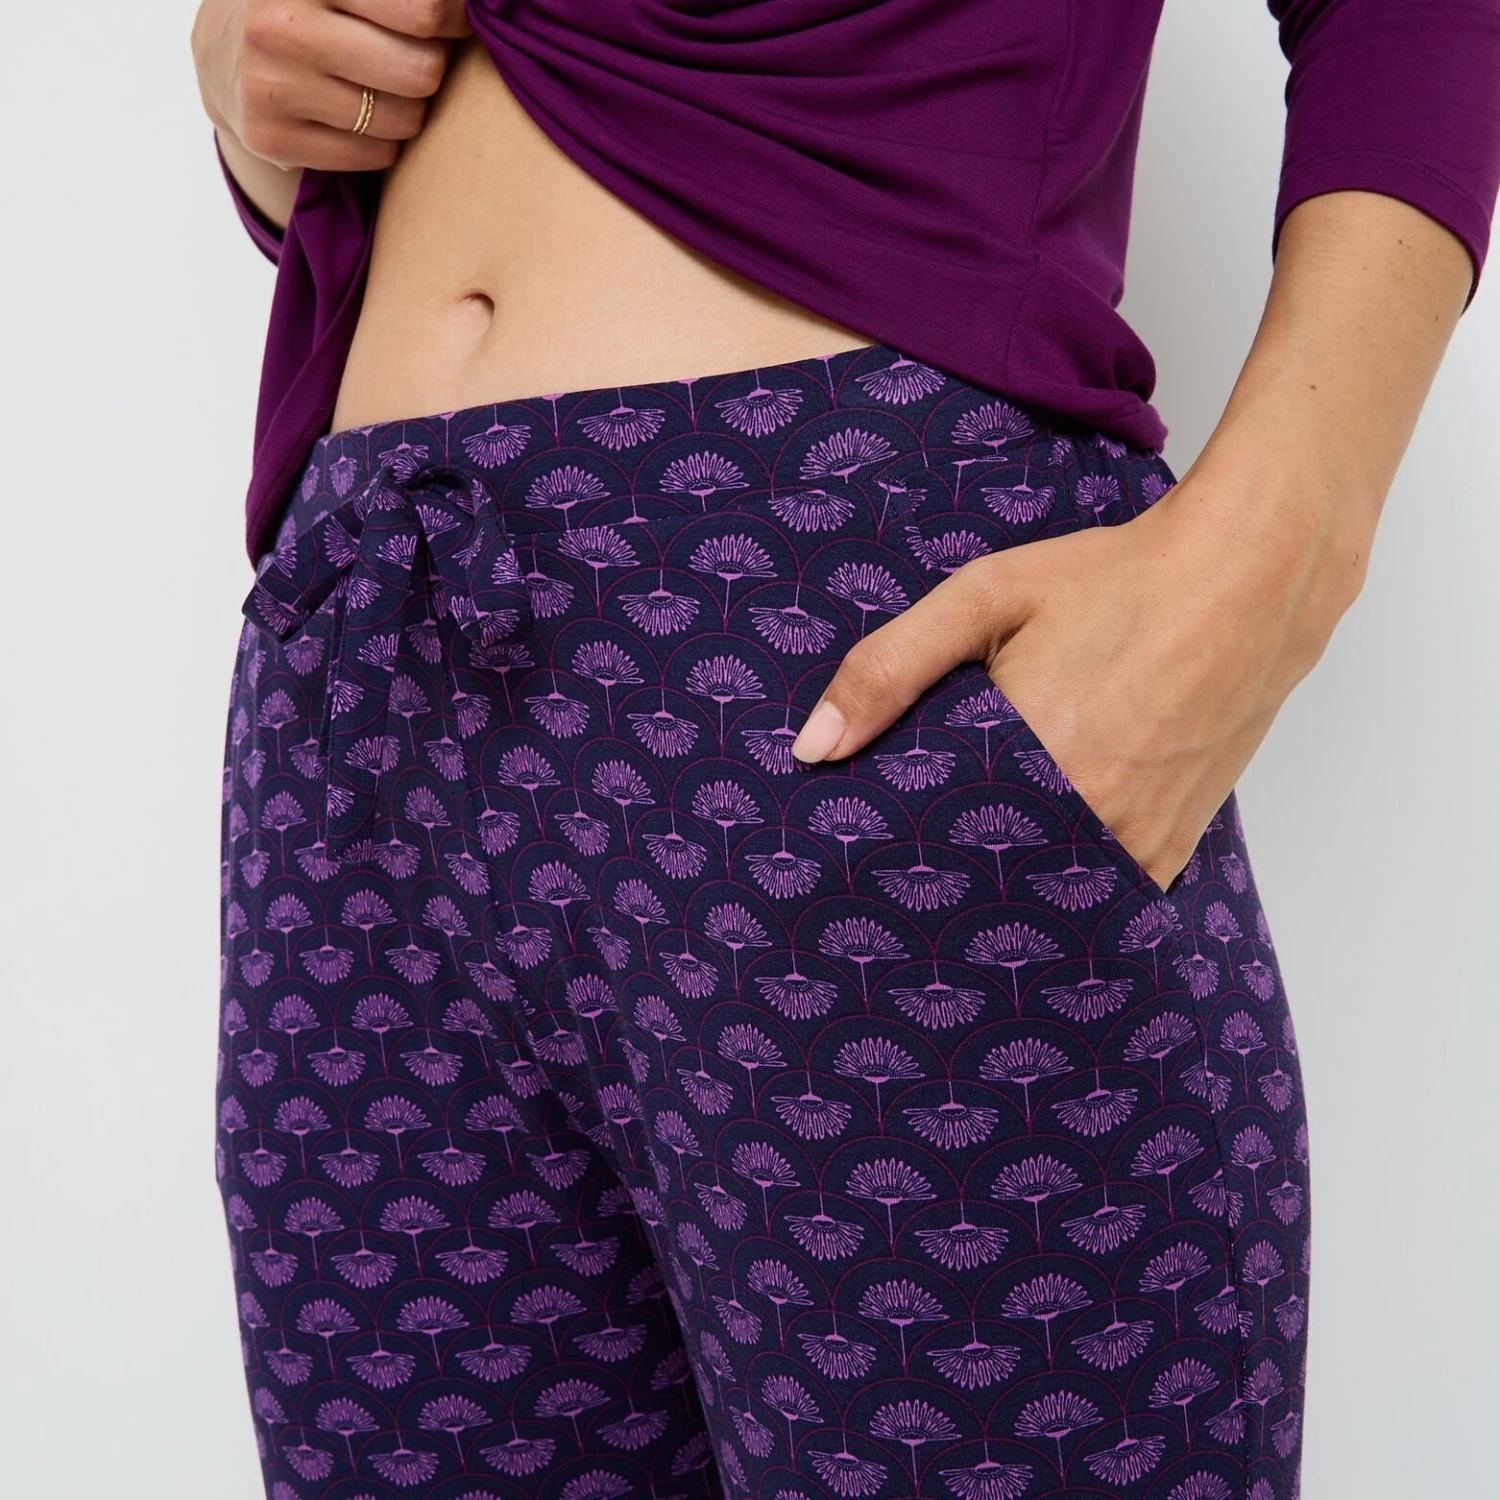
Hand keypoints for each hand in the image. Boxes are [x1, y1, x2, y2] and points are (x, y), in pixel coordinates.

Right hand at [192, 0, 472, 173]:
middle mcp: (282, 25)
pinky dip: (383, 142)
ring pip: (404, 119)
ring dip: (410, 109)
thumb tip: (480, 8)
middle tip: (414, 57)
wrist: (222, 54)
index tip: (455, 20)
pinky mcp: (272, 137)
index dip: (454, 18)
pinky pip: (377, 155)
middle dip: (430, 66)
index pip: (423, 10)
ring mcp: (273, 84)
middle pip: (422, 70)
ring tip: (380, 87)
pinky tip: (358, 117)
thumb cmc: (308, 6)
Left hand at [790, 472, 1345, 890]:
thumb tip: (812, 748)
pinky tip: (1036, 855)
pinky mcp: (1175, 843)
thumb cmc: (1112, 579)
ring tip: (967, 866)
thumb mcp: (984, 598)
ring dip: (1008, 882)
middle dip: (945, 876)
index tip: (859, 863)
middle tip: (901, 880)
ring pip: (1048, 891)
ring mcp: (1140, 839)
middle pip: (988, 878)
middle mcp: (1091, 815)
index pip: (932, 847)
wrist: (1251, 576)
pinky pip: (1104, 887)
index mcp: (1032, 760)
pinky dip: (1067, 877)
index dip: (894, 855)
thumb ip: (890, 669)